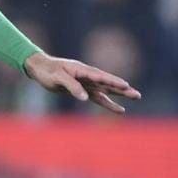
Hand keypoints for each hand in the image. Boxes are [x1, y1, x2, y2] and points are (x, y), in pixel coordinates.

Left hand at [22, 52, 140, 113]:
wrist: (40, 68)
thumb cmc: (47, 71)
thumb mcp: (57, 78)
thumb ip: (72, 86)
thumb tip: (85, 98)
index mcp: (82, 70)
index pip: (100, 77)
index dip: (112, 81)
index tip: (125, 85)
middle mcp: (87, 76)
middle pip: (108, 83)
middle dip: (122, 89)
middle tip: (137, 95)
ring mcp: (86, 83)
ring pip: (106, 90)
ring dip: (120, 95)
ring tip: (136, 97)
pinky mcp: (83, 90)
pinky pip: (98, 97)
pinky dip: (108, 103)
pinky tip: (120, 109)